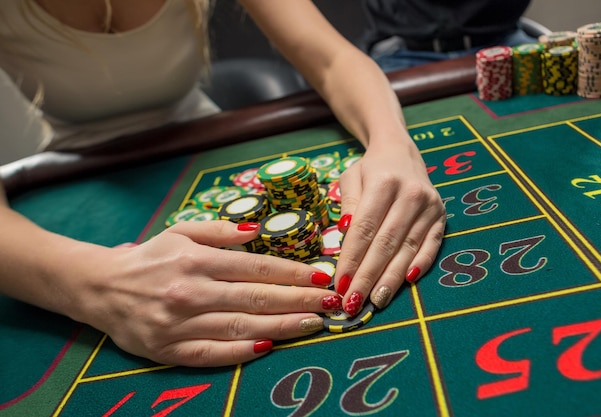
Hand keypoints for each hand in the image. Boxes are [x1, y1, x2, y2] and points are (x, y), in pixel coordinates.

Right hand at [69, 221, 338, 366]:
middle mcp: (190, 292)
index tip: (320, 277)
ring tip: (314, 324)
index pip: (256, 268)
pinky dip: (242, 352)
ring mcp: (180, 324)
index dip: (292, 273)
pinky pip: (212, 354)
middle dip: (299, 301)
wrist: (101, 288)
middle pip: (256, 299)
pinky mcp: (170, 350)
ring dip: (282, 327)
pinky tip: (269, 347)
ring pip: (241, 327)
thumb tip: (257, 231)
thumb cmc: (149, 257)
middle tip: (330, 303)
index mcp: (196, 260)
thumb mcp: (180, 231)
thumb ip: (220, 231)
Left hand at [334, 136, 445, 314]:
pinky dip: (420, 265)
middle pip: (386, 244)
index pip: (365, 229)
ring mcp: (430, 206)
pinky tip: (407, 284)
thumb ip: (348, 205)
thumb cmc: (370, 170)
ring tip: (376, 301)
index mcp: (384, 183)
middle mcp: (411, 194)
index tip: (340, 284)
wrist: (401, 151)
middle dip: (368, 276)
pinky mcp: (442, 216)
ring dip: (391, 279)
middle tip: (354, 302)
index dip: (352, 258)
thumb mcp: (351, 178)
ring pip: (408, 249)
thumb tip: (344, 236)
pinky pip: (431, 246)